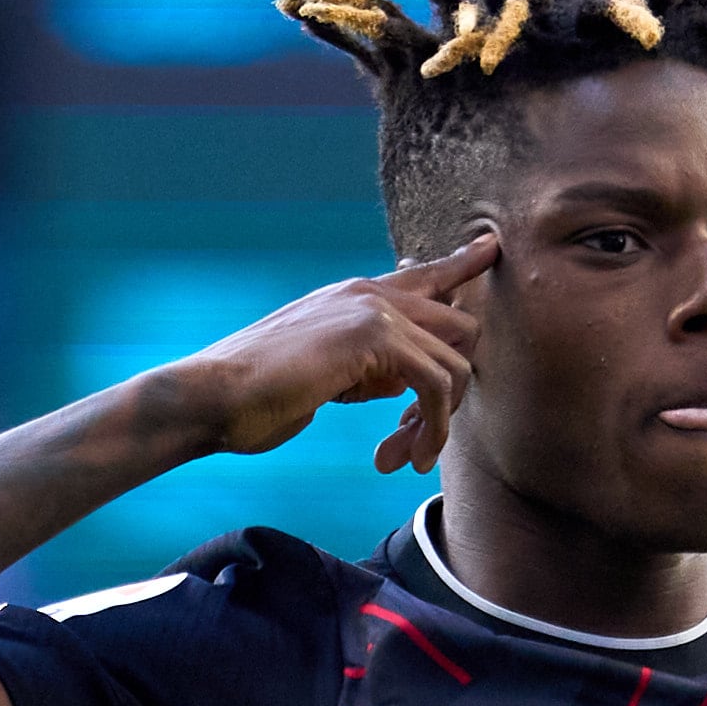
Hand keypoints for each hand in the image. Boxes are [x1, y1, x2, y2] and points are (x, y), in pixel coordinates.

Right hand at [161, 234, 499, 472]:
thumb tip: (406, 378)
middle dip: (454, 391)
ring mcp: (374, 310)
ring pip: (456, 362)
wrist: (214, 395)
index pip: (426, 273)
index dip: (463, 264)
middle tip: (417, 439)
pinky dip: (432, 428)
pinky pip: (436, 385)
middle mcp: (371, 293)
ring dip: (438, 422)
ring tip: (407, 456)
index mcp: (357, 295)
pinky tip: (405, 457)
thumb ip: (370, 366)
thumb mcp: (329, 375)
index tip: (491, 248)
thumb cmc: (260, 396)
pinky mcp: (374, 338)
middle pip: (461, 325)